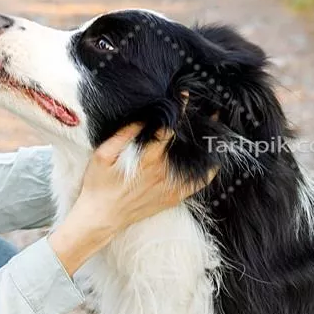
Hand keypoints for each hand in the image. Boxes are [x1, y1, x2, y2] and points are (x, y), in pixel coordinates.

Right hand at [77, 123, 216, 233]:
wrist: (100, 217)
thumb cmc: (98, 185)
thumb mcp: (102, 155)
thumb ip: (123, 135)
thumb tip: (142, 118)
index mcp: (147, 159)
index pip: (168, 129)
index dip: (178, 110)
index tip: (185, 96)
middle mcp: (163, 173)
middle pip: (187, 144)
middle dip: (198, 126)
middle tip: (212, 111)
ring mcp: (170, 187)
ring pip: (197, 164)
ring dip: (207, 147)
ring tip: (214, 131)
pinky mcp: (173, 198)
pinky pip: (197, 185)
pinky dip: (208, 172)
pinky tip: (212, 160)